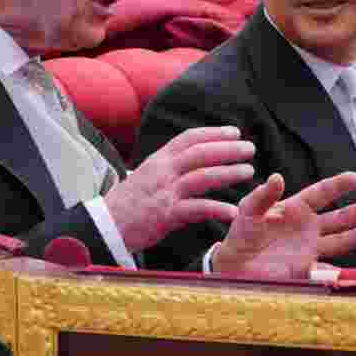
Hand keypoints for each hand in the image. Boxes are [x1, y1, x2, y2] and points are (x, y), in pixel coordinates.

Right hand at [104, 126, 254, 252]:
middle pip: (200, 154)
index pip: (189, 138)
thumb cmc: (127, 202)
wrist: (104, 224)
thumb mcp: (146, 174)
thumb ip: (167, 166)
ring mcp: (164, 192)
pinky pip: (196, 209)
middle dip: (228, 149)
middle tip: (250, 148)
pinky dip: (217, 209)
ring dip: (228, 173)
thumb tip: (188, 158)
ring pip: (202, 177)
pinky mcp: (166, 214)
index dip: (214, 133)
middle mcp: (163, 171)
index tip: (235, 131)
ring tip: (249, 171)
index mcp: (158, 159)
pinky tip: (233, 211)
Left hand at [211, 172, 355, 279]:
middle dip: (355, 212)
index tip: (355, 178)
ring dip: (353, 236)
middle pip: (336, 217)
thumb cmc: (240, 234)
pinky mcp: (306, 268)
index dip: (337, 185)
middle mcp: (306, 227)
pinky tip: (351, 271)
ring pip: (337, 240)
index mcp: (295, 208)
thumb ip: (263, 195)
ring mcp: (308, 247)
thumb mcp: (248, 210)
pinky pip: (327, 268)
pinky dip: (339, 270)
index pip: (321, 193)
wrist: (234, 266)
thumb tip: (278, 177)